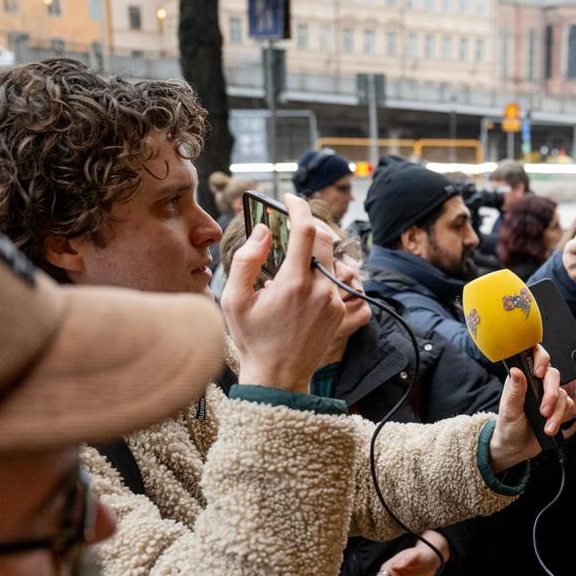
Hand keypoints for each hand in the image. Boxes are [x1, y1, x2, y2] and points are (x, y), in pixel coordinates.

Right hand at [223, 196, 345, 392]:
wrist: (278, 378)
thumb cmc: (252, 340)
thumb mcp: (234, 300)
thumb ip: (246, 260)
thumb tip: (262, 231)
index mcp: (294, 283)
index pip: (306, 230)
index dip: (298, 207)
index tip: (289, 198)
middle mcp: (320, 290)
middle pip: (325, 239)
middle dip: (309, 224)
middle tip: (290, 223)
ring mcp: (334, 301)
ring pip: (331, 260)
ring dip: (314, 250)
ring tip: (291, 257)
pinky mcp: (340, 311)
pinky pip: (334, 280)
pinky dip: (319, 272)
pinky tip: (300, 283)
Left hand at [488, 346, 571, 472]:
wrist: (516, 448)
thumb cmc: (508, 426)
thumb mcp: (508, 410)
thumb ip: (514, 391)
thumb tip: (516, 370)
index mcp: (522, 378)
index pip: (535, 356)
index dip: (541, 358)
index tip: (539, 373)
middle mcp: (537, 383)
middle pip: (553, 375)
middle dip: (551, 394)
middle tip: (543, 411)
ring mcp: (549, 395)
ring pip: (563, 393)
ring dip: (556, 412)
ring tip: (547, 427)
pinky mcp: (558, 408)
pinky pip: (569, 405)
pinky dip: (561, 417)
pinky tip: (551, 428)